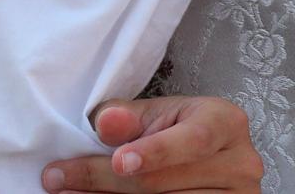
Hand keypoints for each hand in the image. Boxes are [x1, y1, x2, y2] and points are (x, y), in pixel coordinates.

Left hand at [40, 95, 261, 192]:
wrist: (195, 151)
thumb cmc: (168, 127)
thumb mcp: (149, 113)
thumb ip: (125, 116)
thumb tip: (107, 123)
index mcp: (224, 122)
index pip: (191, 140)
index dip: (154, 152)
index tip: (118, 162)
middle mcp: (240, 162)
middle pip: (166, 182)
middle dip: (103, 180)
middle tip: (57, 178)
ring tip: (68, 193)